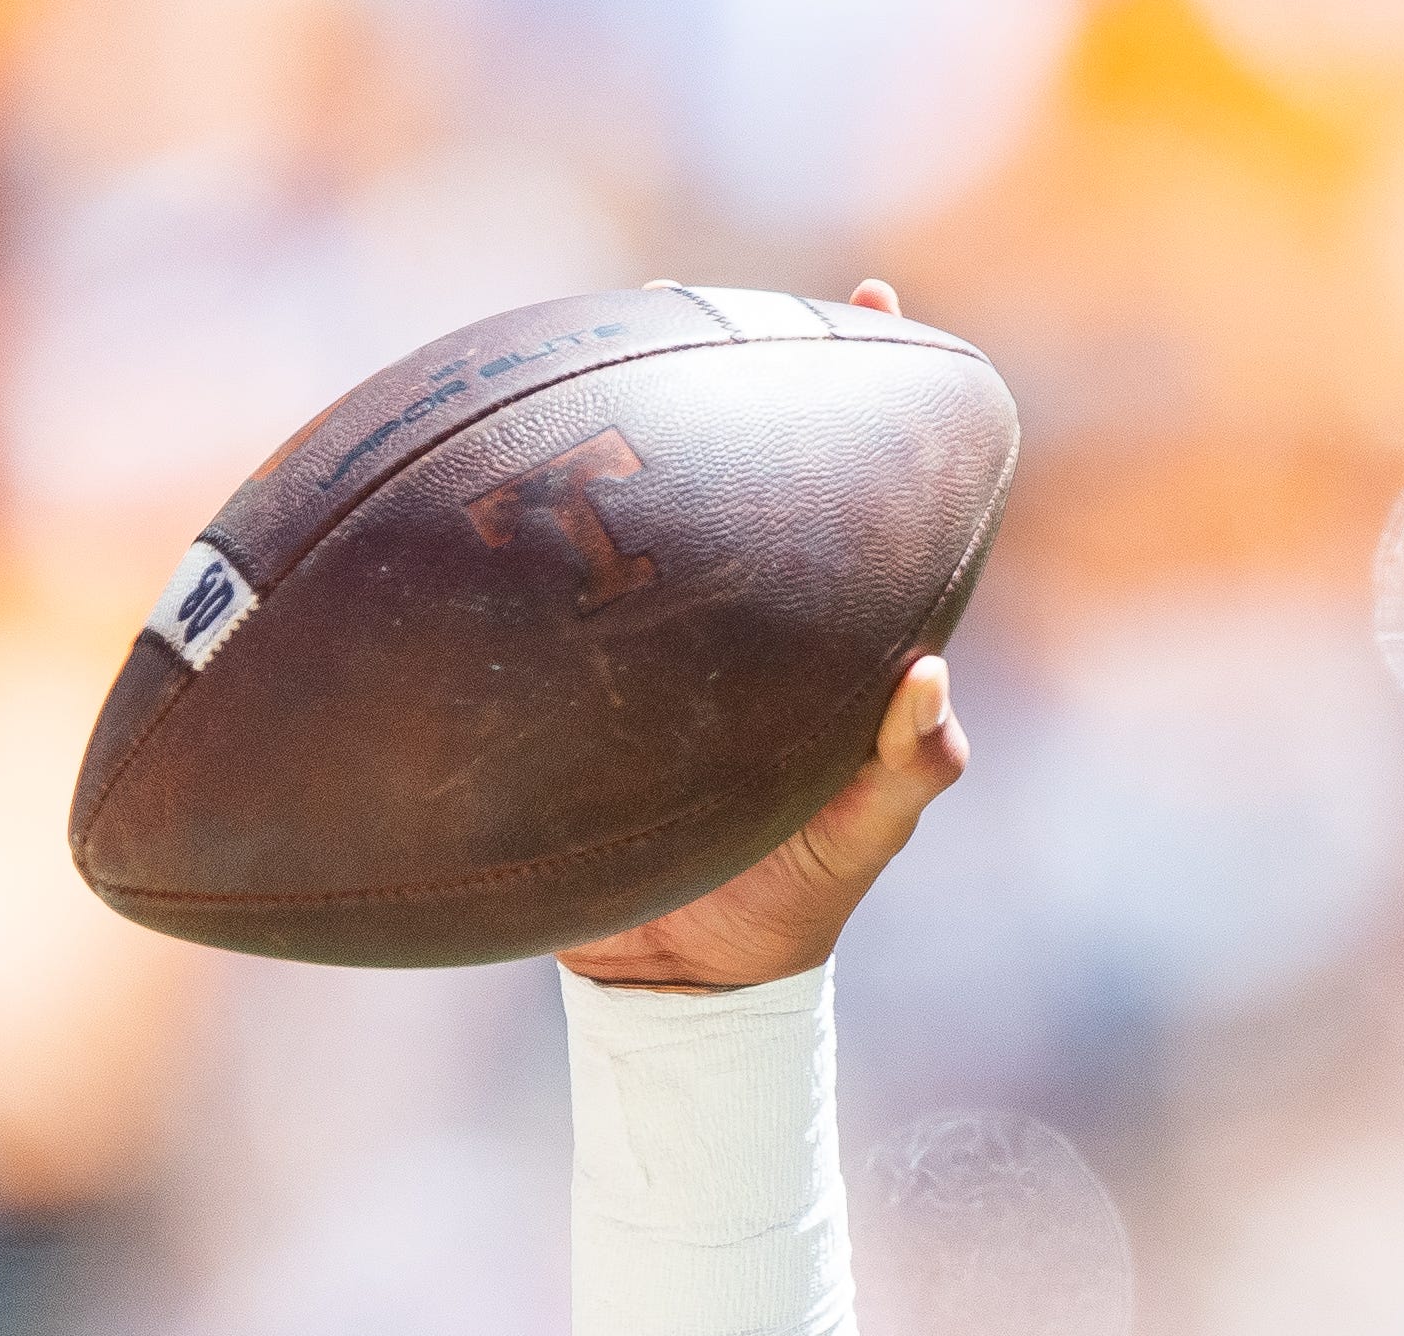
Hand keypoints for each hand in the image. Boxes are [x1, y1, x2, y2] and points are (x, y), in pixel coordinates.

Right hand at [559, 282, 968, 991]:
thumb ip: (901, 776)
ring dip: (614, 423)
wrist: (676, 980)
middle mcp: (738, 622)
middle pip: (738, 474)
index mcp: (819, 645)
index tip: (884, 302)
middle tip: (714, 288)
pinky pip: (541, 595)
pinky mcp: (570, 682)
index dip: (876, 399)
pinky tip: (477, 465)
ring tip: (602, 330)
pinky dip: (514, 537)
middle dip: (731, 371)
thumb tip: (927, 688)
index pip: (860, 502)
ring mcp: (650, 645)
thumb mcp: (857, 844)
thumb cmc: (788, 907)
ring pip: (633, 516)